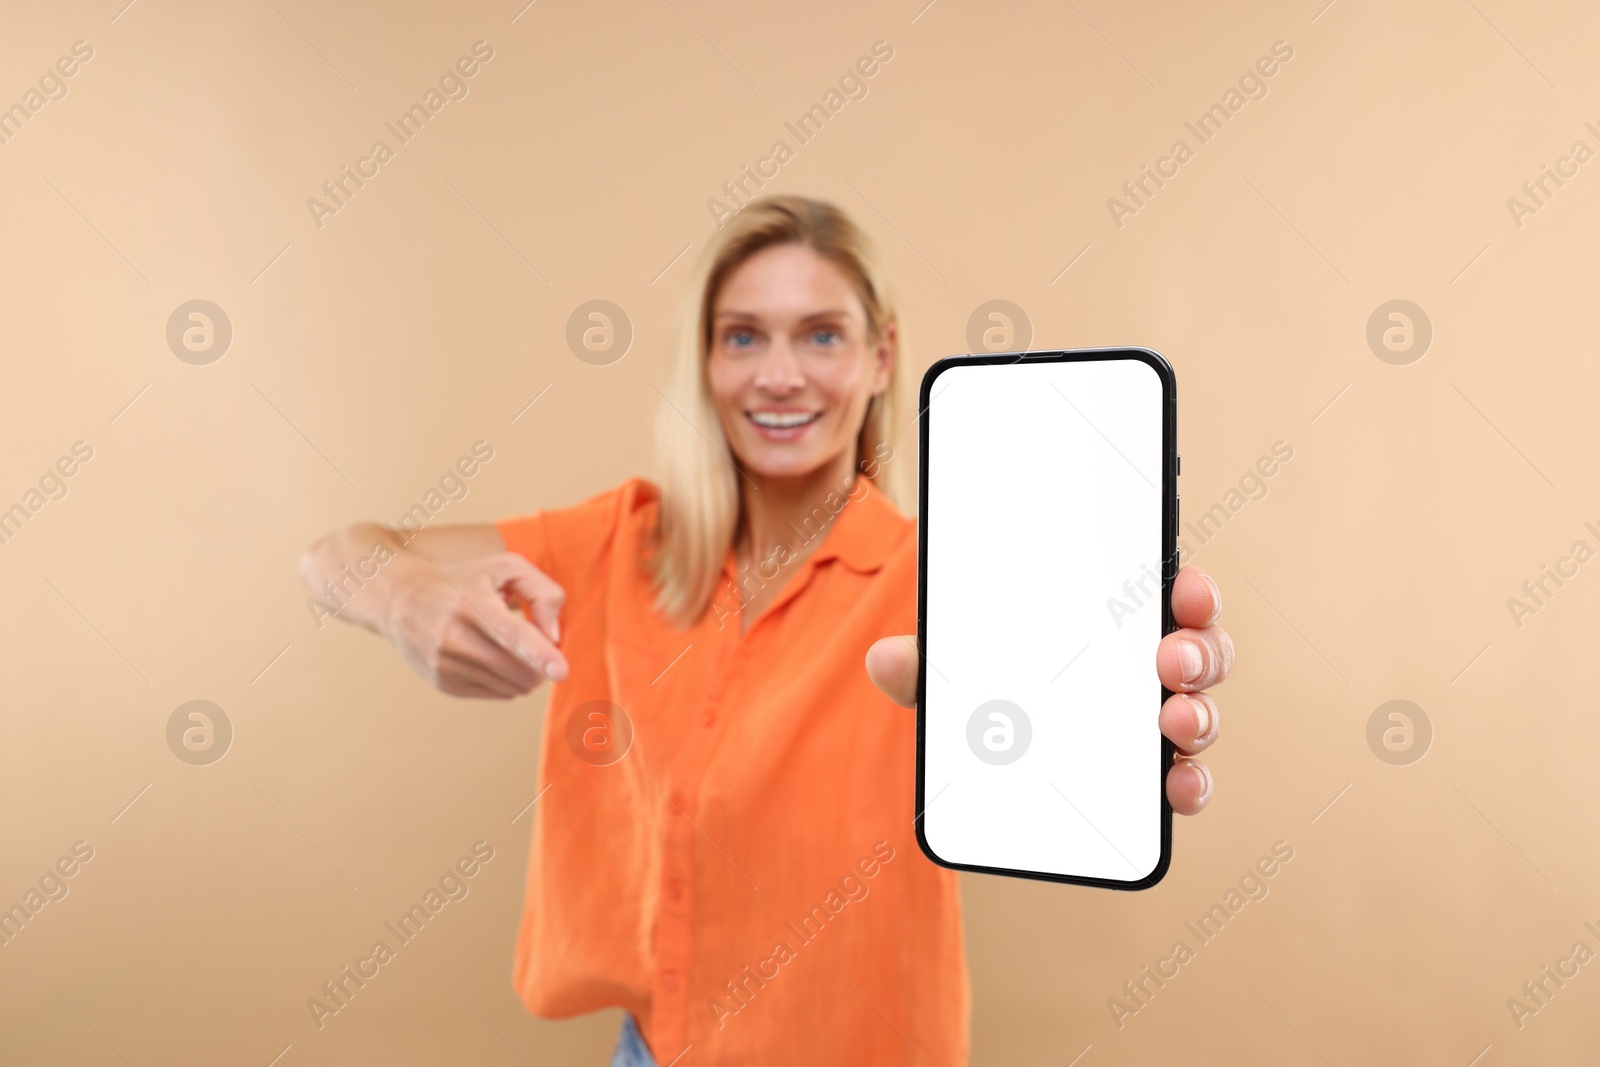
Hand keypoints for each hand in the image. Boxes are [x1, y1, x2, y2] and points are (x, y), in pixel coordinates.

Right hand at [380, 552, 567, 698]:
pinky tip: (494, 658)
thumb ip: (542, 592)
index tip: (561, 671)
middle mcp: (454, 636)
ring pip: (510, 686)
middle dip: (540, 663)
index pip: (510, 632)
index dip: (538, 653)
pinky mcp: (443, 683)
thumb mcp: (506, 567)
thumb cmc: (464, 580)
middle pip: (517, 667)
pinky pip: (496, 694)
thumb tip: (553, 636)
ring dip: (526, 674)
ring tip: (510, 647)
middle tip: (536, 643)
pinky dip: (508, 682)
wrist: (403, 600)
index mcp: (473, 603)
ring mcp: (445, 663)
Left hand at [865, 565, 1230, 815]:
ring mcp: (1154, 718)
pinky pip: (1185, 777)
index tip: (1184, 588)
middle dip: (1197, 650)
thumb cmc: (988, 679)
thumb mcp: (954, 665)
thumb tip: (882, 658)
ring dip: (1199, 713)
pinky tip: (1177, 789)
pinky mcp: (1151, 773)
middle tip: (1170, 659)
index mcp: (1111, 617)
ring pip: (1199, 708)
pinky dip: (1189, 783)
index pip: (1166, 591)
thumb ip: (924, 663)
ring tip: (1173, 720)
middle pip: (1197, 648)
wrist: (986, 747)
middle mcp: (1146, 664)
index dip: (1189, 588)